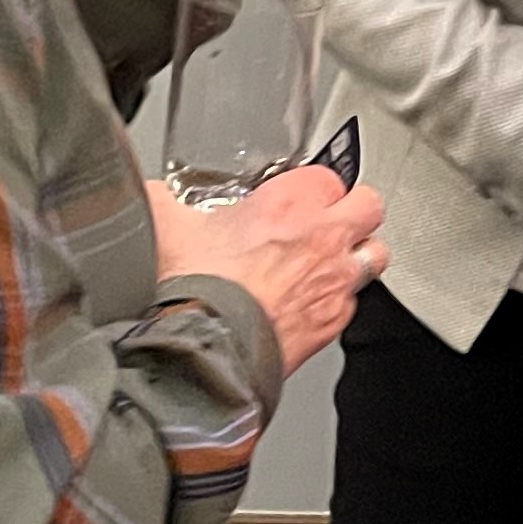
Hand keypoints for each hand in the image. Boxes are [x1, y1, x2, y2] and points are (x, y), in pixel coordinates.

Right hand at [147, 166, 386, 374]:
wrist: (206, 348)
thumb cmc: (195, 287)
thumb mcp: (166, 224)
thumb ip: (163, 200)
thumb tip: (147, 195)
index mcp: (289, 202)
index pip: (329, 175)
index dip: (314, 185)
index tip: (297, 196)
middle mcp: (322, 237)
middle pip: (369, 205)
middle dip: (354, 210)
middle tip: (331, 220)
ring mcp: (334, 281)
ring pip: (375, 254)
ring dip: (358, 255)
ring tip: (332, 261)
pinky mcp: (334, 321)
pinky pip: (353, 303)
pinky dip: (338, 301)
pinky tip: (313, 303)